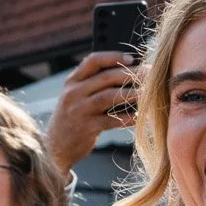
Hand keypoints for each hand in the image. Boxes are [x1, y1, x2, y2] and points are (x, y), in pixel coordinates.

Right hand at [46, 51, 139, 169]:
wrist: (55, 148)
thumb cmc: (73, 118)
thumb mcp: (75, 97)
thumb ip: (94, 84)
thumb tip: (130, 73)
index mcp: (72, 82)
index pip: (93, 61)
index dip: (114, 57)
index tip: (131, 59)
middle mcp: (73, 94)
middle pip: (106, 78)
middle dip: (131, 74)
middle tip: (149, 75)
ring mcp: (79, 111)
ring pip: (110, 96)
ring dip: (132, 94)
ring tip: (148, 93)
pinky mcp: (86, 128)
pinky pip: (112, 120)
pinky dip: (128, 117)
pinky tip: (139, 116)